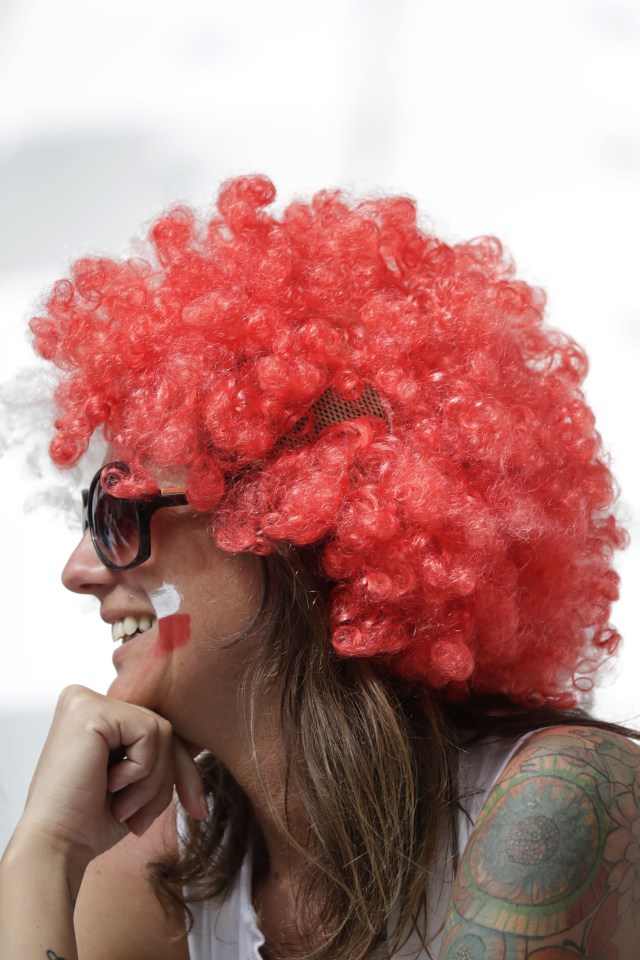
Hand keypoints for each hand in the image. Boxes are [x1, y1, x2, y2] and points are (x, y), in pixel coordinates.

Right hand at [18, 685, 206, 869]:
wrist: (55, 847)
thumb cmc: (89, 820)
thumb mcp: (139, 781)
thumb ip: (161, 753)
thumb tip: (201, 740)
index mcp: (95, 715)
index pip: (157, 730)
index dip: (181, 770)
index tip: (197, 808)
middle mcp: (87, 700)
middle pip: (163, 728)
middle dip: (171, 779)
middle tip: (144, 820)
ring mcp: (86, 701)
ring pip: (161, 730)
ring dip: (152, 781)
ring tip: (122, 806)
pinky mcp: (89, 709)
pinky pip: (149, 731)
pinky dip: (141, 770)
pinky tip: (110, 786)